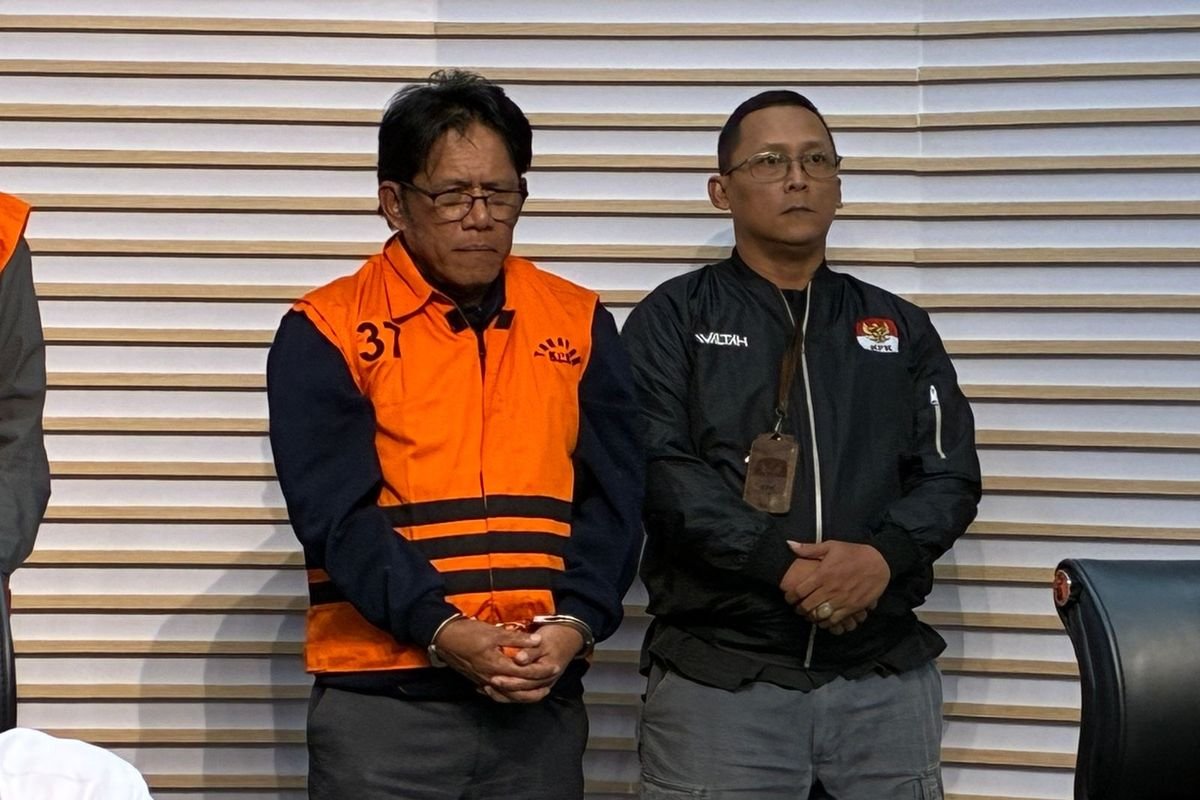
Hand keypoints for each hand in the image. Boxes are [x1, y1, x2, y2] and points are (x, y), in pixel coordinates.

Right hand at [431, 618, 559, 702]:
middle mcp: (491, 678)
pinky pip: (496, 693)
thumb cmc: (469, 633)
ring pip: (507, 695)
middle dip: (535, 688)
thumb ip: (516, 639)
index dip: (541, 671)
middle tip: (550, 685)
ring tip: (536, 693)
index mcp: (497, 665)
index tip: (555, 667)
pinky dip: (507, 695)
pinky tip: (513, 693)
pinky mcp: (478, 680)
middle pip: (518, 690)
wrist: (444, 638)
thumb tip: (537, 641)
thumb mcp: (494, 632)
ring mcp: (483, 681)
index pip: (525, 672)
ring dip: (523, 695)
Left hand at [483, 623, 583, 702]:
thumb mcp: (543, 641)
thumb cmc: (553, 638)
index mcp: (549, 671)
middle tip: (489, 682)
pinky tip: (493, 691)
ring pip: (521, 696)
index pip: (528, 678)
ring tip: (488, 689)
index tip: (495, 676)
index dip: (511, 679)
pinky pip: (521, 695)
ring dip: (505, 695)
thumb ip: (530, 651)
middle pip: (524, 690)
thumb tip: (519, 659)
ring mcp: (541, 686)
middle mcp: (545, 682)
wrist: (567, 640)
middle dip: (506, 688)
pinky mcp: (535, 686)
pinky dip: (507, 695)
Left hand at [779, 551, 867, 634]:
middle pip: (807, 606)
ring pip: (819, 615)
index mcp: (822, 574)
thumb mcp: (831, 546)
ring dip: (811, 617)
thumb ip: (809, 549)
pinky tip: (824, 619)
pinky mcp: (852, 608)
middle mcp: (830, 589)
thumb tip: (789, 544)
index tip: (789, 597)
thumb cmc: (853, 553)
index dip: (790, 597)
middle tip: (798, 608)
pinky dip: (827, 622)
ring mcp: (841, 600)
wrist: (879, 562)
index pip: (799, 591)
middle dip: (799, 609)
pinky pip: (835, 620)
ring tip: (809, 614)